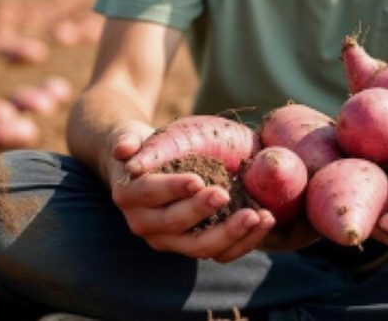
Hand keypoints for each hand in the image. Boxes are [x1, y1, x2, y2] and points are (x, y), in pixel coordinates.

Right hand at [107, 121, 274, 262]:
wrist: (146, 168)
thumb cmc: (143, 147)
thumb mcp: (130, 135)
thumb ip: (126, 138)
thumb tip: (123, 149)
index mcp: (128, 196)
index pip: (149, 194)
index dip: (173, 189)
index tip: (198, 179)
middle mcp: (145, 224)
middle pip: (175, 225)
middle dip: (202, 212)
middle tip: (225, 194)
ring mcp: (170, 240)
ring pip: (200, 247)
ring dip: (231, 234)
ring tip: (257, 215)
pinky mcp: (193, 246)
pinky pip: (220, 253)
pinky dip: (245, 241)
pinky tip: (264, 221)